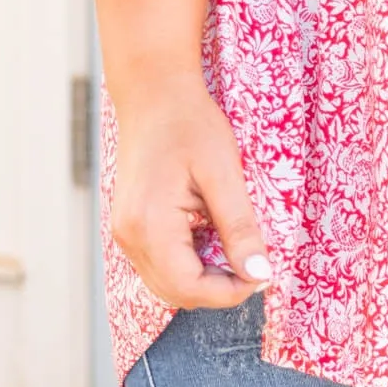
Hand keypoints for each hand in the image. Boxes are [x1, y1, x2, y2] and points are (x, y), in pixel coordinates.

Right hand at [109, 77, 274, 312]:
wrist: (154, 93)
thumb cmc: (190, 124)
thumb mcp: (224, 174)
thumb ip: (240, 229)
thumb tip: (259, 275)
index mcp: (149, 225)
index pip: (189, 288)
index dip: (230, 292)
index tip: (262, 275)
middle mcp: (129, 236)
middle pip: (176, 293)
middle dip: (219, 290)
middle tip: (254, 265)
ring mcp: (125, 232)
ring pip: (167, 284)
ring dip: (204, 280)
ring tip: (234, 249)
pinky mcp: (130, 226)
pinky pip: (159, 265)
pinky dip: (188, 265)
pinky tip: (210, 238)